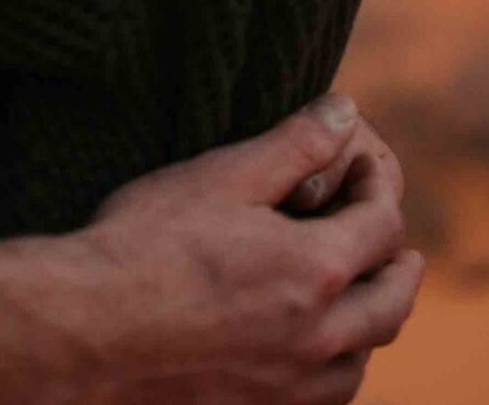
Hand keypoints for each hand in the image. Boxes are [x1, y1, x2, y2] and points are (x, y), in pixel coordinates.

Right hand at [37, 97, 420, 403]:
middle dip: (399, 266)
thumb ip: (294, 145)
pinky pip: (324, 400)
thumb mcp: (223, 176)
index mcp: (315, 272)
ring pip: (362, 361)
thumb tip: (346, 112)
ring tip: (362, 298)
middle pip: (392, 304)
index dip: (379, 190)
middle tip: (396, 245)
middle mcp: (317, 338)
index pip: (382, 228)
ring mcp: (289, 387)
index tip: (364, 169)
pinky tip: (315, 352)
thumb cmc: (148, 242)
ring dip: (373, 324)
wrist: (90, 327)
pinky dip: (336, 370)